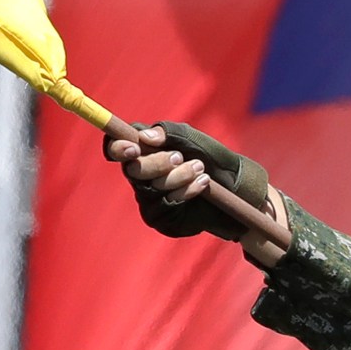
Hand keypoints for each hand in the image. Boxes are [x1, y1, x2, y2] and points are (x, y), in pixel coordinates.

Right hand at [104, 121, 288, 263]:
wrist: (235, 187)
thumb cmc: (211, 158)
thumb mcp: (193, 139)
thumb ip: (169, 132)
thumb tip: (145, 137)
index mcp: (143, 151)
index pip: (115, 149)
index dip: (118, 148)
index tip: (134, 148)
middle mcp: (141, 175)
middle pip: (133, 170)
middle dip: (159, 163)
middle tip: (180, 158)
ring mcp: (149, 198)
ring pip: (153, 187)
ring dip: (179, 176)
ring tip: (201, 170)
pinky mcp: (160, 217)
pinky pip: (166, 204)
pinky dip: (185, 192)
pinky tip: (202, 185)